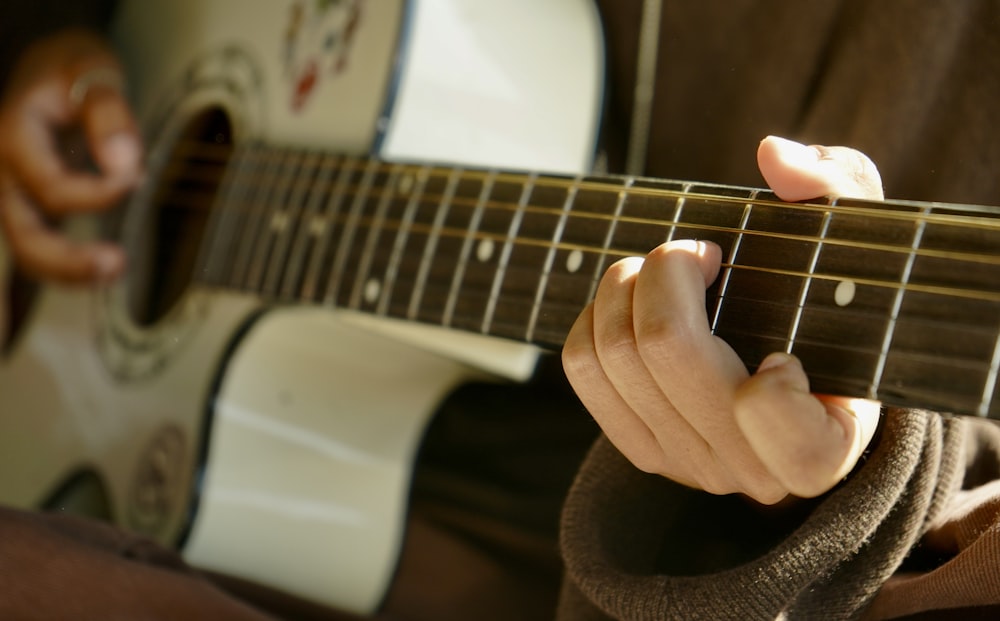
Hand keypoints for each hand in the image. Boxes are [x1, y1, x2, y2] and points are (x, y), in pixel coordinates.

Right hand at [0, 29, 142, 283]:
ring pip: (28, 249)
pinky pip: (40, 245)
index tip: (134, 179)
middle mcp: (4, 174)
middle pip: (24, 233)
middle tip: (115, 262)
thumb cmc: (67, 69)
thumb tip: (125, 163)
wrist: (44, 65)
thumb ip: (108, 114)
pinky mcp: (30, 207)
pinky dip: (67, 265)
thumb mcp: (90, 71)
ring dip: (69, 271)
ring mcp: (13, 194)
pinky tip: (100, 271)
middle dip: (67, 259)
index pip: (51, 187)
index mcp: (12, 138)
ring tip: (114, 270)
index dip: (97, 193)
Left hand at [562, 136, 882, 504]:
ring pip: (612, 354)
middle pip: (665, 348)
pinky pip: (582, 367)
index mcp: (821, 448)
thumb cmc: (832, 308)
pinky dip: (597, 313)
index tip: (783, 352)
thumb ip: (835, 189)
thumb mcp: (857, 241)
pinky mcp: (637, 445)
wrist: (802, 372)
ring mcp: (685, 463)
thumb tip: (773, 158)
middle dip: (668, 270)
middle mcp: (749, 472)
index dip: (767, 379)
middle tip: (697, 253)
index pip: (766, 415)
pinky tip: (634, 299)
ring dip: (626, 284)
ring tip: (665, 270)